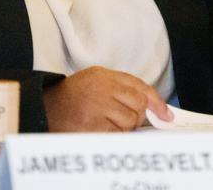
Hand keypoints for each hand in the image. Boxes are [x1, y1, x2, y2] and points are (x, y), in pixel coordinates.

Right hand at [43, 66, 171, 131]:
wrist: (46, 107)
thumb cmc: (75, 95)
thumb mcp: (97, 79)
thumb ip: (122, 86)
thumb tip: (151, 104)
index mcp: (105, 76)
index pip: (140, 87)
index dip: (156, 102)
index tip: (165, 114)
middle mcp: (102, 89)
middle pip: (138, 106)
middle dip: (136, 115)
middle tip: (123, 117)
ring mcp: (97, 108)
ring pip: (129, 122)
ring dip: (124, 127)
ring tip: (107, 122)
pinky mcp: (92, 127)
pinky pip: (117, 135)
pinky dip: (114, 135)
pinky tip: (101, 129)